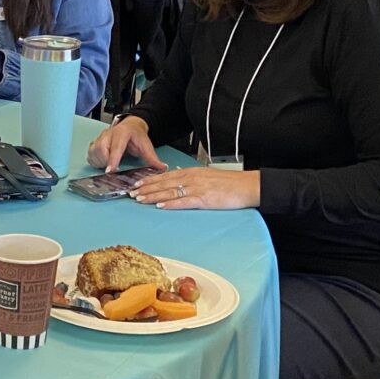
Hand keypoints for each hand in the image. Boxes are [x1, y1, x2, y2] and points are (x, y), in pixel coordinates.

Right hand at [87, 115, 165, 171]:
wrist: (130, 126)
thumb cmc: (137, 137)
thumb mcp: (146, 146)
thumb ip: (152, 158)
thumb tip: (162, 168)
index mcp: (122, 133)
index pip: (116, 147)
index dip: (112, 159)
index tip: (110, 171)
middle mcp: (108, 133)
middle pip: (101, 149)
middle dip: (106, 161)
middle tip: (113, 169)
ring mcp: (100, 137)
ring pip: (94, 152)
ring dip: (100, 162)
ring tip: (109, 164)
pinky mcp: (94, 142)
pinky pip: (90, 154)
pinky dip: (94, 161)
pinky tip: (102, 162)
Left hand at [132, 166, 259, 209]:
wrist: (248, 186)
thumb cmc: (230, 183)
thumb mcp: (208, 177)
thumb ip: (193, 178)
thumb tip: (179, 180)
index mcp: (192, 172)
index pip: (166, 176)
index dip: (150, 180)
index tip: (137, 184)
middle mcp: (192, 178)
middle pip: (164, 183)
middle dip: (146, 188)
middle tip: (131, 193)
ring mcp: (197, 188)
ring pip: (170, 192)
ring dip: (153, 196)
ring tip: (140, 199)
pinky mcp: (204, 199)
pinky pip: (184, 201)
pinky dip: (171, 204)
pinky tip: (160, 206)